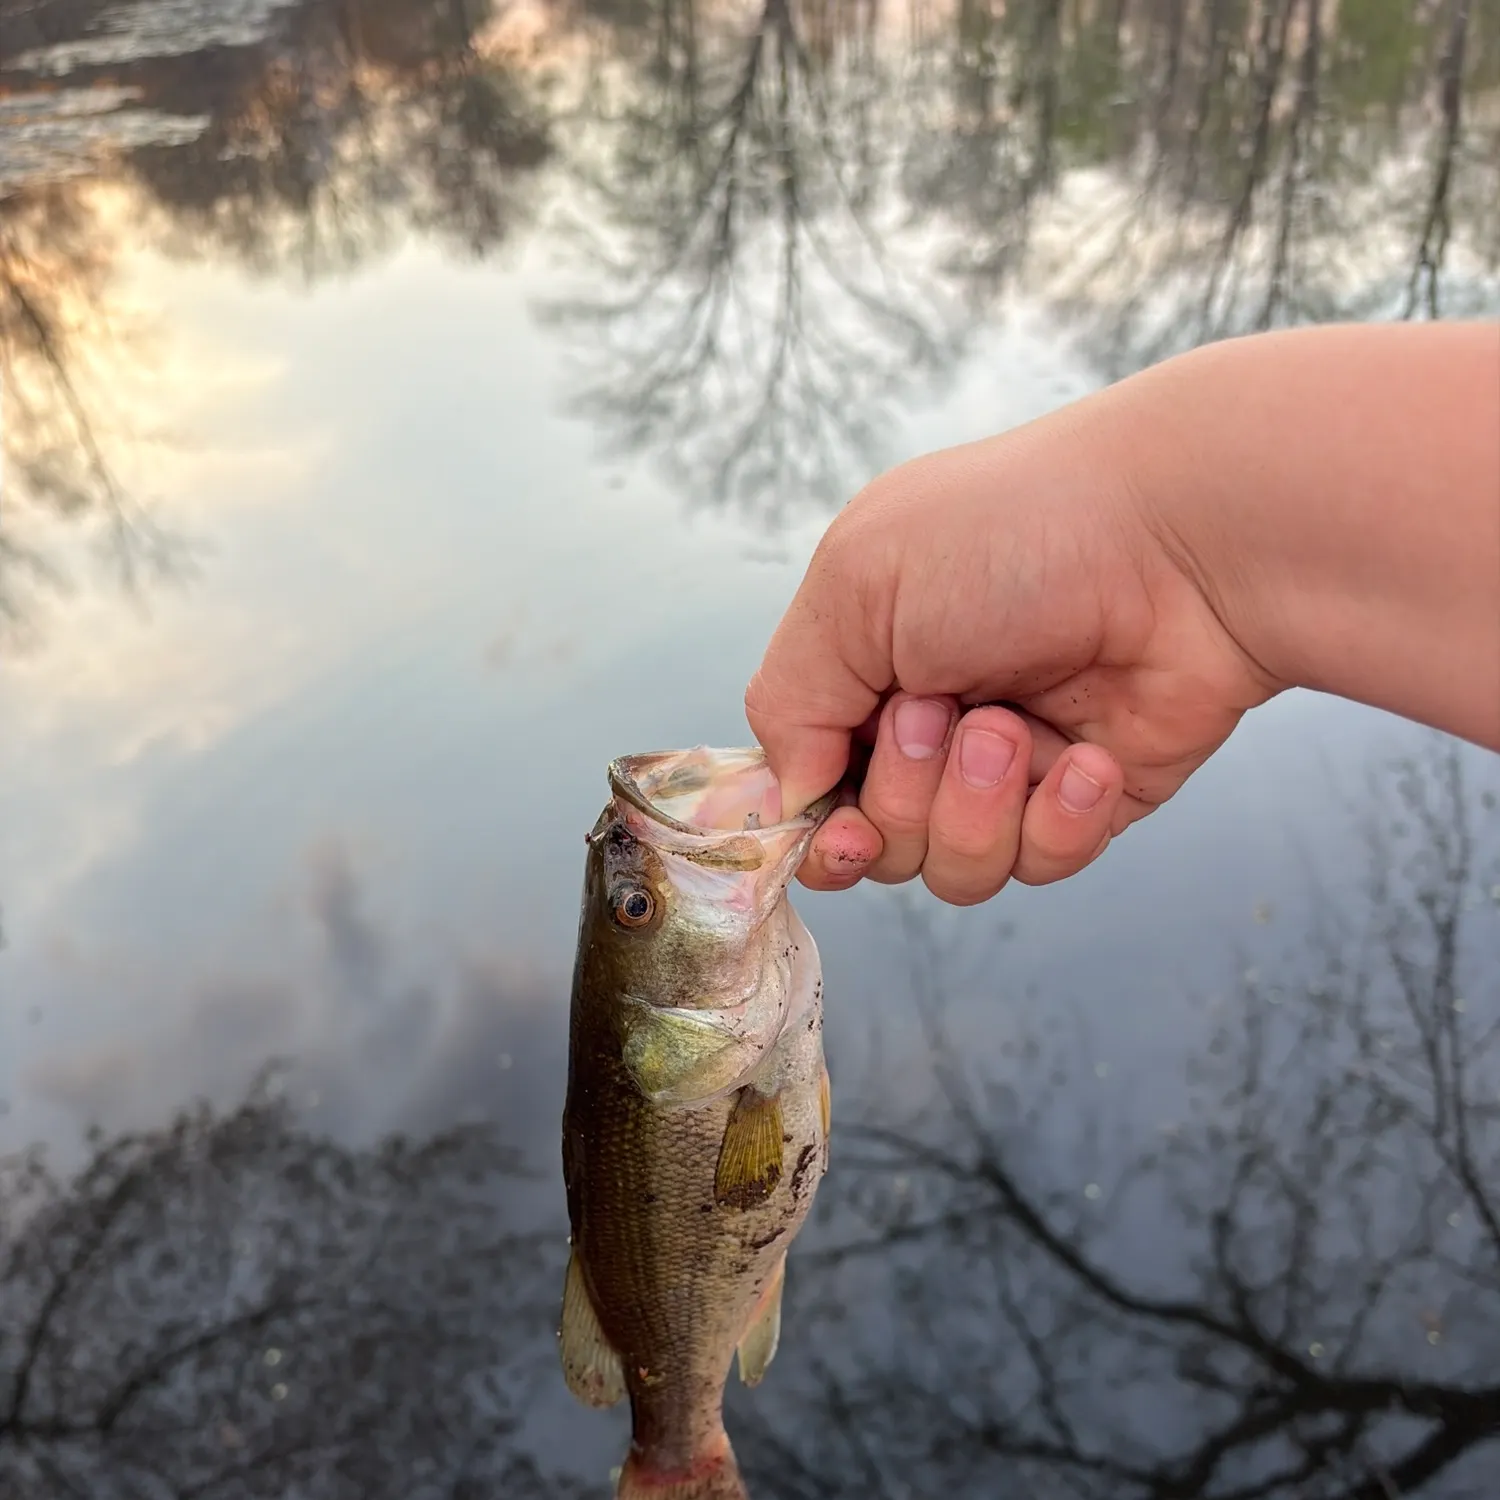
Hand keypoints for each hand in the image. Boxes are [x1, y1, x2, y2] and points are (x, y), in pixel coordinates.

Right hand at [744, 386, 1280, 903]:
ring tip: (1013, 725)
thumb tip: (788, 798)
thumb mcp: (854, 585)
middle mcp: (931, 722)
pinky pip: (1041, 863)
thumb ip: (789, 699)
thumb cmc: (1012, 534)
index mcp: (865, 664)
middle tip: (942, 711)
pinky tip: (1085, 757)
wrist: (1183, 537)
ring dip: (974, 806)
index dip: (817, 825)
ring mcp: (1011, 766)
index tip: (837, 828)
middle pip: (878, 843)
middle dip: (903, 794)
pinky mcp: (1088, 800)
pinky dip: (1057, 818)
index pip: (811, 784)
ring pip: (954, 869)